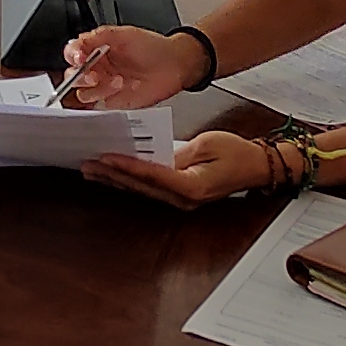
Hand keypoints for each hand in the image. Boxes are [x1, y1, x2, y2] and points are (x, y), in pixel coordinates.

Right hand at [61, 26, 204, 108]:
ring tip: (118, 81)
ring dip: (98, 89)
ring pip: (84, 93)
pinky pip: (98, 106)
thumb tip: (80, 41)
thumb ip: (100, 36)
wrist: (174, 65)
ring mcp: (104, 86)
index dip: (73, 55)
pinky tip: (120, 90)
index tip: (80, 57)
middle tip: (95, 75)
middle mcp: (97, 68)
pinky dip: (104, 100)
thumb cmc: (153, 48)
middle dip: (80, 77)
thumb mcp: (126, 34)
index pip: (72, 53)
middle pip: (72, 76)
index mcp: (96, 49)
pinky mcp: (113, 101)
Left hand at [82, 132, 273, 208]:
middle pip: (141, 187)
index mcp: (191, 187)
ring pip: (141, 191)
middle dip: (112, 174)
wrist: (256, 167)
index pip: (152, 175)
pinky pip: (149, 189)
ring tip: (93, 171)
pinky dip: (130, 181)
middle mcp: (183, 200)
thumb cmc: (238, 154)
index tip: (107, 157)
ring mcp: (181, 201)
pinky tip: (114, 176)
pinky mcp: (179, 196)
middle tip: (89, 164)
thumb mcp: (206, 144)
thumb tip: (153, 156)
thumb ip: (178, 152)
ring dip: (116, 180)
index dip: (127, 165)